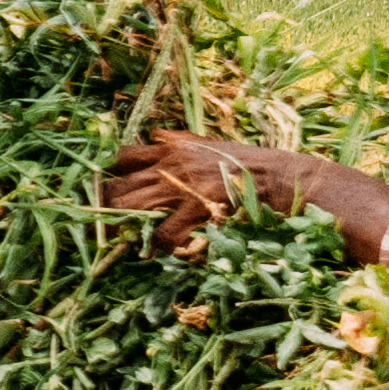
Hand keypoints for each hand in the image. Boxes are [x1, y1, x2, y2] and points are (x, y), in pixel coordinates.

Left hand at [102, 133, 388, 249]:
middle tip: (100, 227)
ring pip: (133, 208)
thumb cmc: (253, 166)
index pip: (122, 156)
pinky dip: (159, 246)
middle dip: (106, 208)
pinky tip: (164, 253)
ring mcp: (184, 184)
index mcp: (174, 146)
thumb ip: (182, 144)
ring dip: (126, 229)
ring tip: (123, 244)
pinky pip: (163, 233)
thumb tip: (156, 136)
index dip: (106, 176)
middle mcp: (173, 162)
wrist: (290, 179)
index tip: (99, 192)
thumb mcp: (213, 146)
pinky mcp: (199, 207)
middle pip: (119, 185)